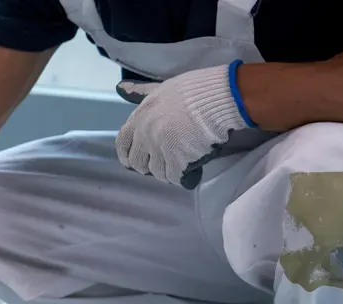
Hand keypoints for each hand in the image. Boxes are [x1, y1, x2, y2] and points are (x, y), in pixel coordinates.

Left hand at [115, 62, 253, 188]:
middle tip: (164, 162)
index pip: (122, 143)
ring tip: (182, 163)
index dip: (128, 154)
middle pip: (137, 162)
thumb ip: (141, 93)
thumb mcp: (163, 88)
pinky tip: (191, 171)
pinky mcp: (177, 160)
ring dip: (168, 171)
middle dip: (148, 165)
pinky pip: (174, 177)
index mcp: (141, 116)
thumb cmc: (196, 89)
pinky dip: (182, 177)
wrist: (222, 97)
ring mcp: (161, 148)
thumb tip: (120, 87)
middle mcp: (146, 134)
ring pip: (156, 172)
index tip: (135, 160)